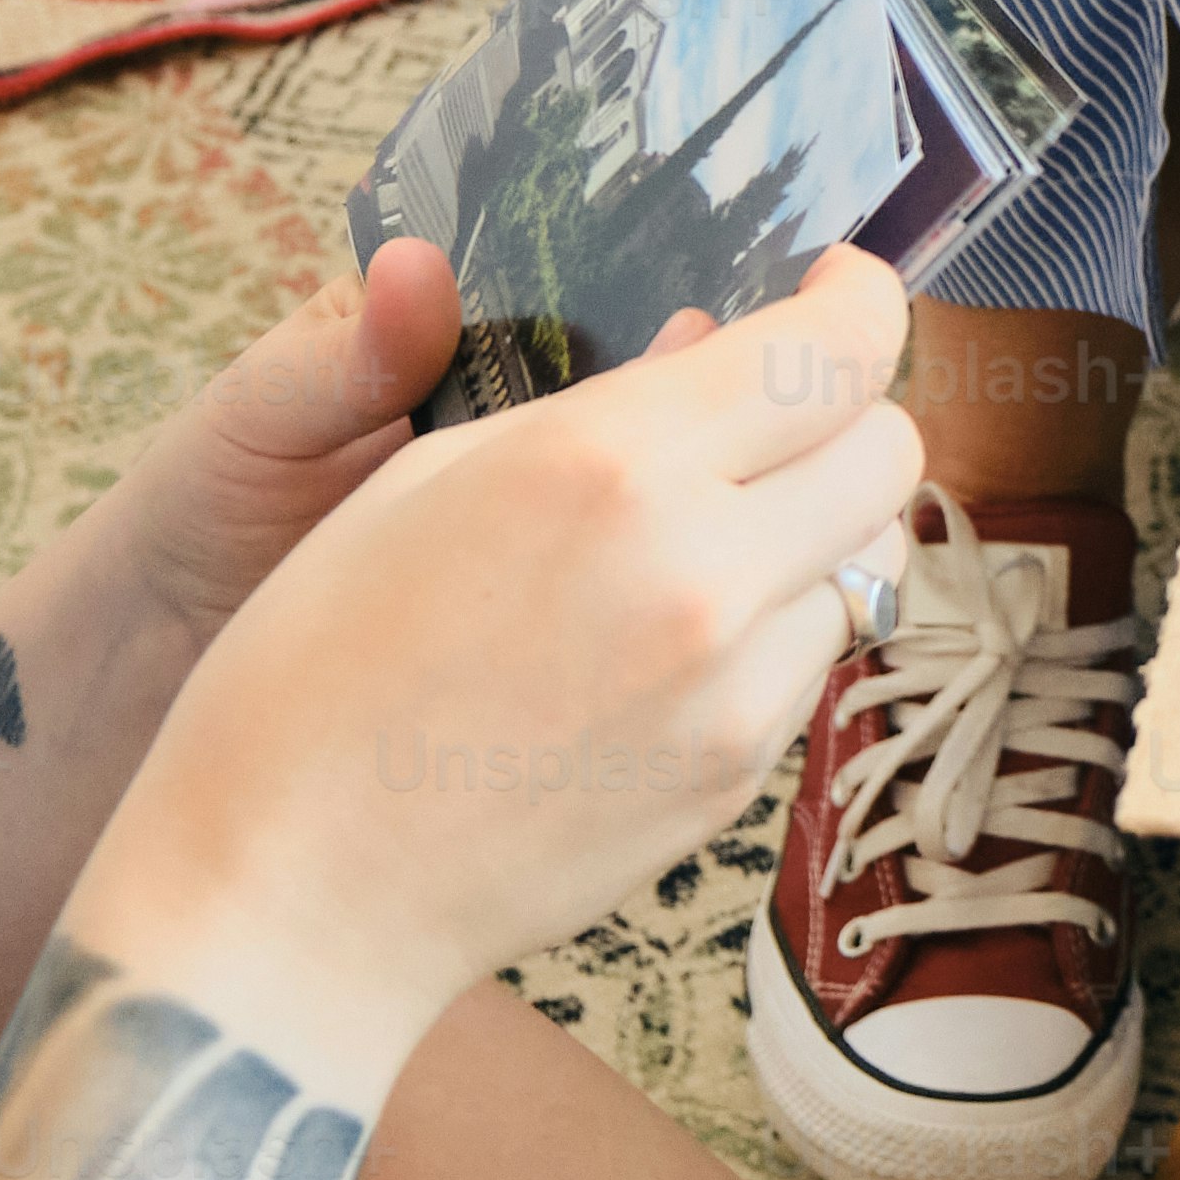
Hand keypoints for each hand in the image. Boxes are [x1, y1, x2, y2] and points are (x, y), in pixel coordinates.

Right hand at [83, 244, 917, 1075]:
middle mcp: (698, 570)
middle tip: (778, 419)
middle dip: (849, 416)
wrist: (291, 890)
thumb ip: (602, 406)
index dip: (862, 300)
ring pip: (861, 568)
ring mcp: (729, 690)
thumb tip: (715, 351)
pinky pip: (806, 669)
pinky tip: (661, 649)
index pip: (833, 349)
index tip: (840, 288)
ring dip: (810, 535)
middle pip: (888, 453)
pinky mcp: (733, 781)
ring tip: (702, 543)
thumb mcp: (428, 480)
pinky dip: (768, 636)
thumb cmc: (316, 669)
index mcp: (608, 463)